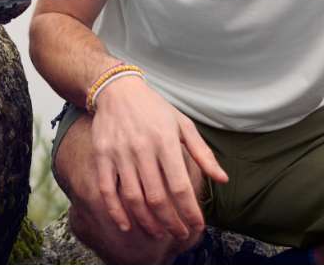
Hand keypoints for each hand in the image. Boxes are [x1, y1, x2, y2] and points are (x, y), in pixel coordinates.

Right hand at [82, 77, 228, 244]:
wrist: (116, 89)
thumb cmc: (154, 108)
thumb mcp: (183, 124)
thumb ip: (203, 153)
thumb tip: (222, 179)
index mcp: (165, 141)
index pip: (179, 185)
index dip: (189, 210)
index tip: (197, 226)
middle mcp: (142, 149)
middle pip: (157, 197)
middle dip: (170, 222)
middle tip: (179, 234)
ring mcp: (119, 153)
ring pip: (133, 197)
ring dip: (146, 221)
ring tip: (158, 234)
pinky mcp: (101, 156)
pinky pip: (106, 189)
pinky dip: (116, 211)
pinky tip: (126, 225)